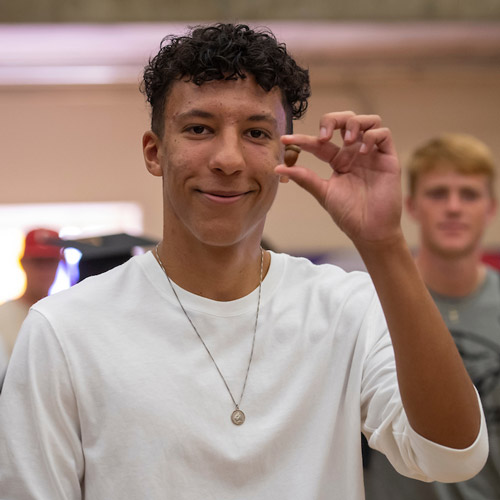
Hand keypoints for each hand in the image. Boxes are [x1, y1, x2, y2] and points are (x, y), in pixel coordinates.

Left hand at [275, 111, 402, 246]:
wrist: (370, 230)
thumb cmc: (348, 214)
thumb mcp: (323, 193)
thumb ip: (305, 178)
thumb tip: (278, 168)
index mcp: (338, 161)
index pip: (318, 142)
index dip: (301, 139)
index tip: (285, 140)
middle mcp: (354, 153)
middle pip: (345, 120)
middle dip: (332, 119)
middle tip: (323, 135)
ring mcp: (372, 154)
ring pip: (367, 121)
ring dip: (354, 123)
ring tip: (346, 140)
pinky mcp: (388, 158)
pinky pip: (384, 133)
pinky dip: (371, 136)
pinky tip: (362, 151)